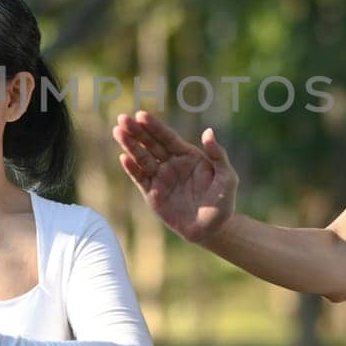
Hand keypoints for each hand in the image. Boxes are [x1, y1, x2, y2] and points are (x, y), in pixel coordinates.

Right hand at [111, 111, 237, 242]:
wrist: (212, 230)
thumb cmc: (222, 202)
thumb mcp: (227, 178)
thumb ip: (218, 155)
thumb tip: (208, 132)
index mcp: (187, 155)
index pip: (168, 138)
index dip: (155, 126)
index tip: (141, 114)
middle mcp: (171, 163)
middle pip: (151, 144)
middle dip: (137, 131)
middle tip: (122, 118)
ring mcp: (160, 178)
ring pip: (142, 158)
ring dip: (130, 145)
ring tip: (118, 132)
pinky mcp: (152, 194)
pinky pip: (140, 179)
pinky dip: (132, 169)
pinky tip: (123, 158)